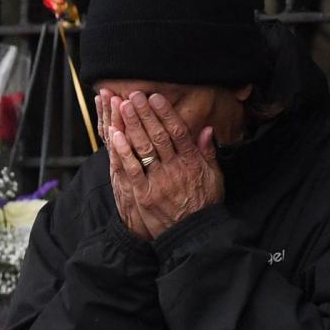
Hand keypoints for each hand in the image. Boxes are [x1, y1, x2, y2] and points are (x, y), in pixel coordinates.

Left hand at [101, 89, 220, 241]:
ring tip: (122, 106)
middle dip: (145, 113)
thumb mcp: (214, 177)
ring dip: (132, 125)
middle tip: (133, 95)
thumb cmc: (203, 205)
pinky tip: (115, 135)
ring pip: (144, 148)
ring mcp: (158, 181)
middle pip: (158, 135)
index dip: (165, 113)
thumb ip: (208, 153)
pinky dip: (123, 151)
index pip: (177, 131)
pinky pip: (131, 169)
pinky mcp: (144, 194)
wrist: (193, 235)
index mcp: (192, 162)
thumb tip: (206, 129)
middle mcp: (175, 168)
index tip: (155, 97)